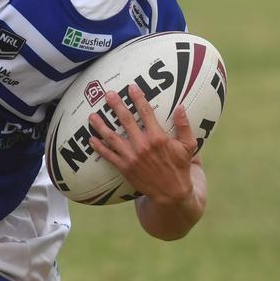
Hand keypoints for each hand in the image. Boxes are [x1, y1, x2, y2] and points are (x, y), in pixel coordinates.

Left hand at [88, 84, 196, 204]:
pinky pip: (108, 156)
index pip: (145, 112)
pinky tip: (91, 139)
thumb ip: (184, 126)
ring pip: (112, 137)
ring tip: (92, 115)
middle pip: (125, 120)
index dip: (138, 98)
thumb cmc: (179, 167)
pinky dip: (98, 147)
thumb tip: (181, 106)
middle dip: (116, 105)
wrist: (171, 193)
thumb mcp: (188, 146)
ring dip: (100, 125)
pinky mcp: (125, 167)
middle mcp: (142, 145)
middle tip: (108, 94)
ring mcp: (131, 156)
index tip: (131, 87)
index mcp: (158, 137)